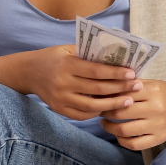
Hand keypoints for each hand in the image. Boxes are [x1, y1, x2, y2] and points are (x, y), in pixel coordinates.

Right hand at [18, 45, 140, 120]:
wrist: (28, 72)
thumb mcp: (68, 49)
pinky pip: (82, 115)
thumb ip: (89, 54)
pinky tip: (109, 108)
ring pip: (92, 106)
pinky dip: (97, 112)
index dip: (116, 73)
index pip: (96, 71)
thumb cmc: (53, 57)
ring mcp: (61, 99)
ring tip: (129, 101)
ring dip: (113, 105)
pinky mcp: (59, 109)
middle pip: (98, 89)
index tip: (132, 73)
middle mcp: (63, 83)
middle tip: (137, 86)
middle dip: (120, 88)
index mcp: (67, 65)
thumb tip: (116, 58)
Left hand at [99, 80, 165, 150]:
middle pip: (121, 112)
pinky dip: (122, 140)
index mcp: (153, 91)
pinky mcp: (158, 139)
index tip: (98, 96)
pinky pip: (134, 144)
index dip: (107, 96)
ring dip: (109, 127)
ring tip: (104, 122)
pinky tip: (118, 134)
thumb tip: (103, 87)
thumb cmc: (163, 94)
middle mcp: (156, 109)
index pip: (123, 94)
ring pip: (124, 130)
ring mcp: (157, 126)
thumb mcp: (151, 84)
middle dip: (105, 112)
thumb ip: (130, 85)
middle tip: (99, 110)